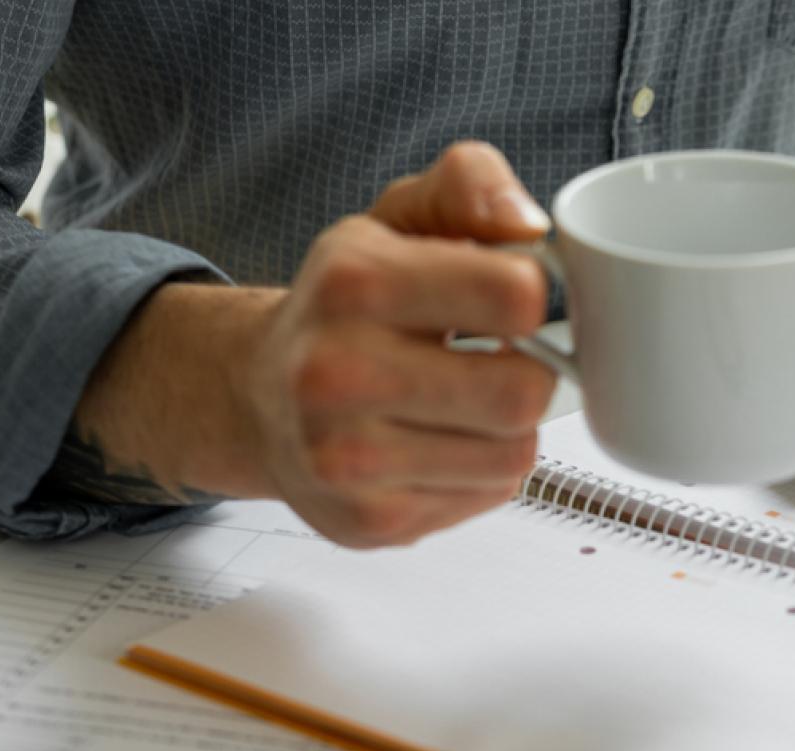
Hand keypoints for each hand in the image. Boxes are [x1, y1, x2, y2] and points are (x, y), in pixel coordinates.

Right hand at [239, 142, 557, 546]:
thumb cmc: (346, 306)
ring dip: (507, 427)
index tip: (517, 297)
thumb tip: (528, 225)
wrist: (258, 397)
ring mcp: (347, 458)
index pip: (514, 295)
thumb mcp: (397, 219)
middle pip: (523, 393)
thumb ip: (468, 185)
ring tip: (462, 402)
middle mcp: (337, 373)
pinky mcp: (369, 521)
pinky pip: (487, 496)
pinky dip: (479, 471)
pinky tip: (437, 443)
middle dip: (530, 372)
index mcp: (353, 282)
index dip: (536, 294)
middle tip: (500, 358)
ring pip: (513, 453)